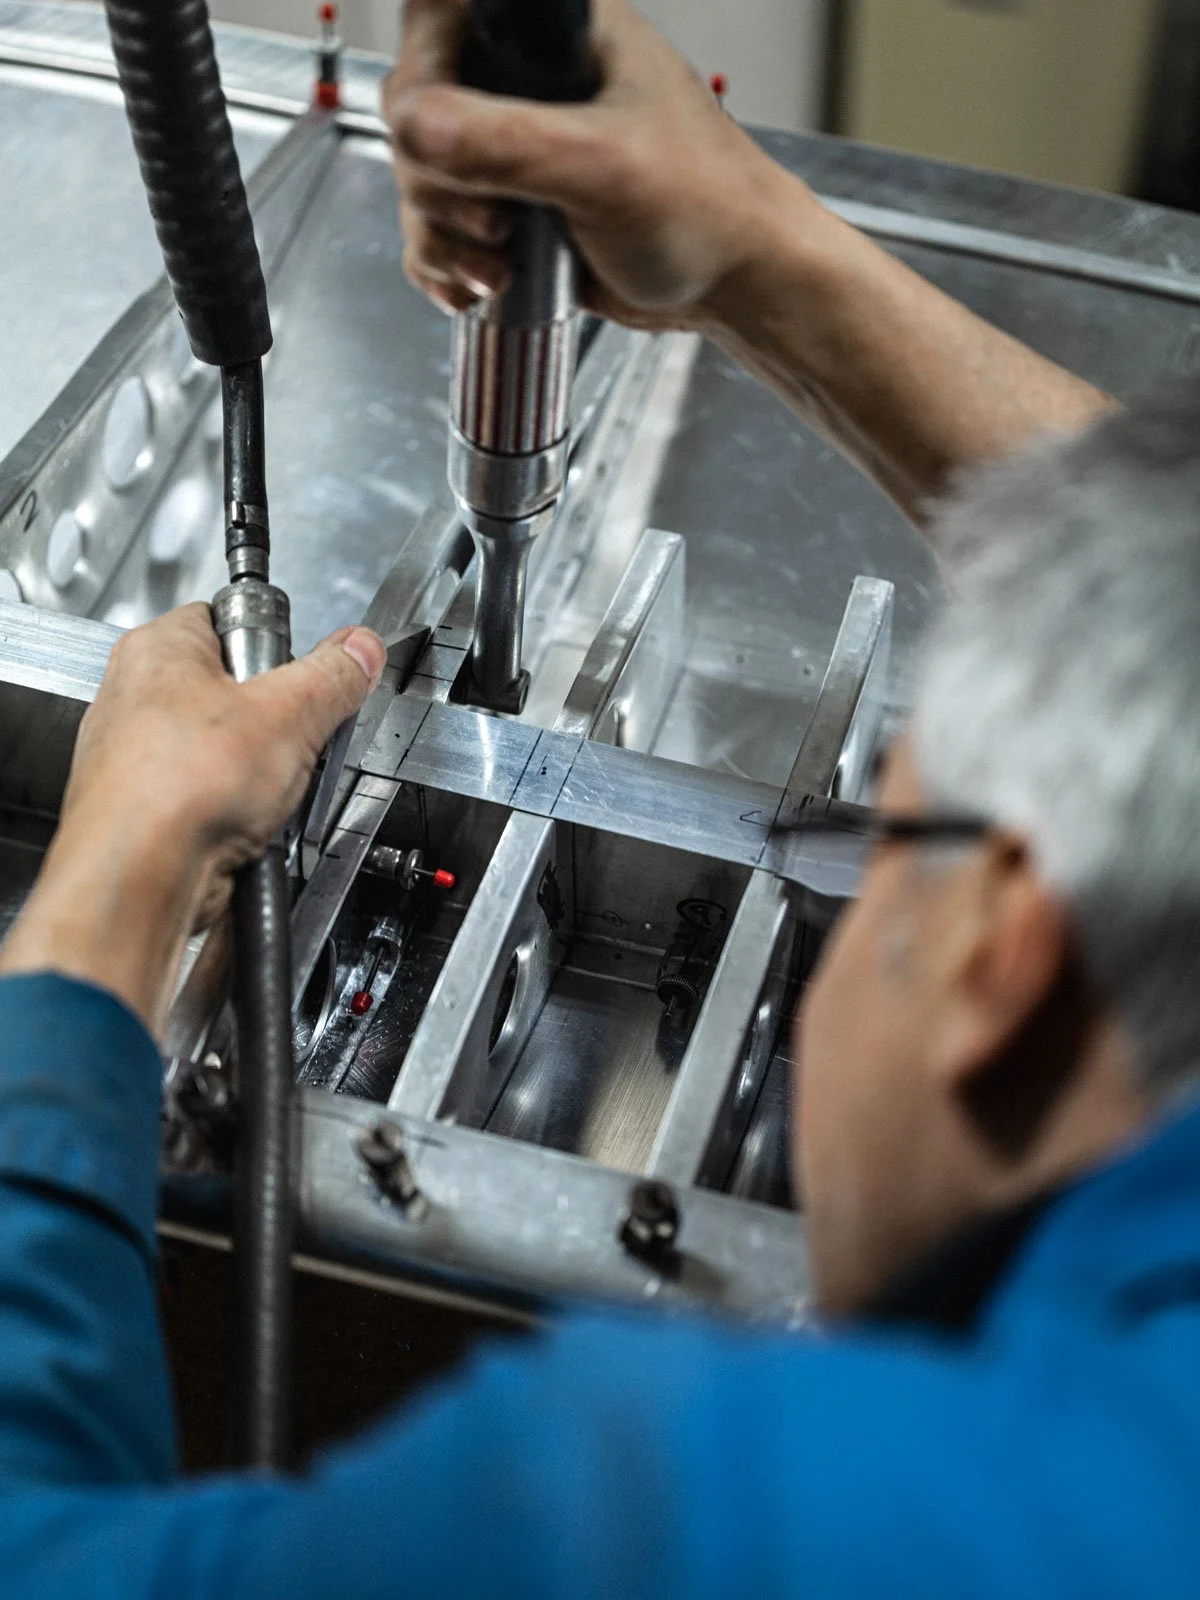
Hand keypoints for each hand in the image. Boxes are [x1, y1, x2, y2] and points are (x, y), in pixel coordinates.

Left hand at [0, 604, 385, 1032]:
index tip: (307, 673)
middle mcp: (135, 696)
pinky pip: (210, 798)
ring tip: (269, 792)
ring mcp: (137, 756)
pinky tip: (246, 826)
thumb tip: (359, 650)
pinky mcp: (147, 809)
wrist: (139, 880)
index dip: (277, 646)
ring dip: (259, 773)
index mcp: (159, 649)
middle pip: (234, 691)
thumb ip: (332, 677)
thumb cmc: (179, 789)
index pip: (229, 619)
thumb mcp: (290, 715)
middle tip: (294, 741)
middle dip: (274, 721)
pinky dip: (235, 813)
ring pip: (224, 751)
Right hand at [384, 0, 802, 328]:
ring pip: (425, 176)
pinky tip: (484, 285)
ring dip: (444, 234)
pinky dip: (447, 263)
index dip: (424, 70)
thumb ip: (508, 141)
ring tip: (500, 265)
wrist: (736, 285)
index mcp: (558, 31)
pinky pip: (441, 228)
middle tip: (495, 220)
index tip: (434, 130)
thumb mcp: (604, 167)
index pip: (444, 13)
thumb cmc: (708, 208)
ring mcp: (519, 148)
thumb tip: (419, 124)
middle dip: (437, 180)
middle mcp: (532, 81)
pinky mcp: (516, 209)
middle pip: (419, 105)